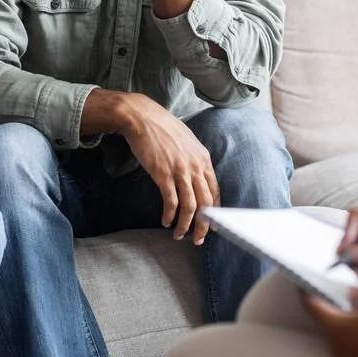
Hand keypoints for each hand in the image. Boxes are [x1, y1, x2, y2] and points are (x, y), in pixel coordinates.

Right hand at [109, 91, 218, 243]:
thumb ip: (195, 159)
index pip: (214, 192)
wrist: (142, 118)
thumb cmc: (162, 128)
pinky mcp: (163, 174)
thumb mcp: (187, 141)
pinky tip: (165, 221)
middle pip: (205, 204)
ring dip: (185, 225)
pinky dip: (170, 215)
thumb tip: (196, 174)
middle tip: (198, 239)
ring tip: (179, 235)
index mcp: (203, 159)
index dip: (214, 211)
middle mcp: (195, 166)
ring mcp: (180, 171)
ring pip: (190, 207)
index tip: (210, 223)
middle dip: (203, 226)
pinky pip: (171, 202)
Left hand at [303, 291, 357, 356]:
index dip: (305, 290)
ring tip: (357, 304)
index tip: (302, 281)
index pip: (310, 305)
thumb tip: (351, 296)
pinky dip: (356, 329)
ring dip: (345, 317)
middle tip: (335, 289)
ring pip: (340, 330)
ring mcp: (348, 356)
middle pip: (325, 318)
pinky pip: (352, 341)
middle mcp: (336, 344)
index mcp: (334, 327)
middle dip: (329, 303)